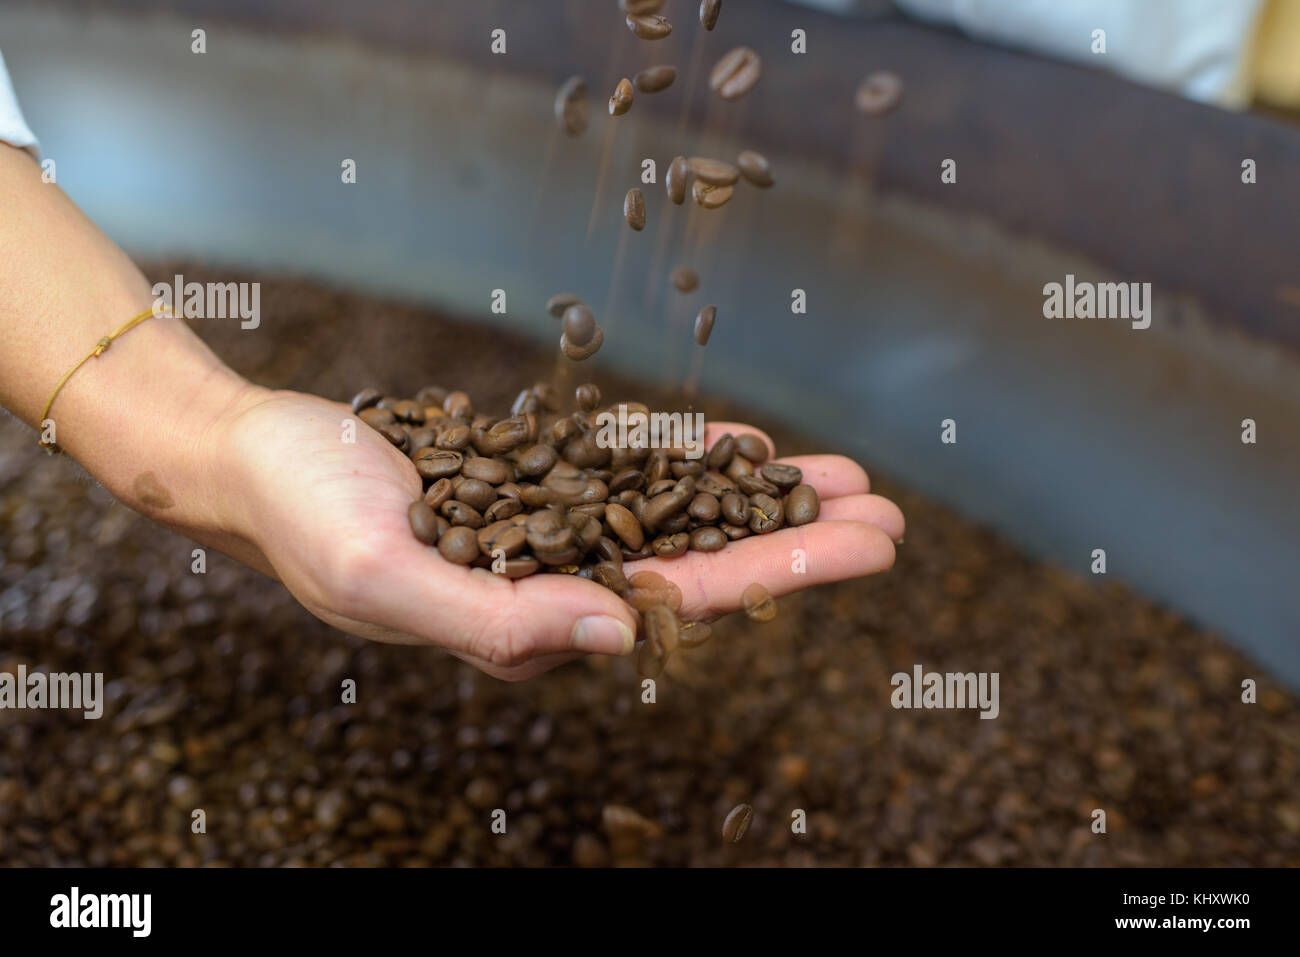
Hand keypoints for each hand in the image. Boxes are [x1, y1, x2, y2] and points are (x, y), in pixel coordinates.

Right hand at [210, 389, 903, 679]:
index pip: (681, 601)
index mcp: (537, 623)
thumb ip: (495, 620)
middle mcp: (558, 583)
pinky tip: (746, 447)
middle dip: (796, 543)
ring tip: (844, 481)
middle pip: (702, 563)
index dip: (779, 574)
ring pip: (678, 518)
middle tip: (889, 518)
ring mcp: (551, 531)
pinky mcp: (536, 481)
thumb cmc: (308, 522)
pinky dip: (688, 459)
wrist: (257, 458)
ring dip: (759, 501)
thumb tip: (618, 635)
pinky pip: (627, 471)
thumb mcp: (387, 579)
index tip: (861, 547)